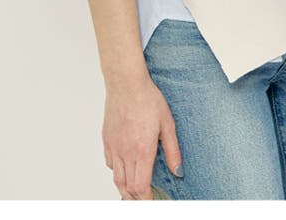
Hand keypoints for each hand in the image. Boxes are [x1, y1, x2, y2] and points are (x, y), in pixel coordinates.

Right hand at [103, 76, 182, 199]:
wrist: (127, 84)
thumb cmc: (148, 99)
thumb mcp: (168, 124)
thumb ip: (172, 150)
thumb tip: (178, 170)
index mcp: (142, 150)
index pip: (141, 186)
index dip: (146, 199)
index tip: (153, 201)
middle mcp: (126, 152)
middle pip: (127, 187)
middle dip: (136, 199)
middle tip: (145, 201)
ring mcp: (114, 147)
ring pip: (116, 178)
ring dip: (125, 190)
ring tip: (133, 194)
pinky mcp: (107, 140)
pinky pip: (109, 163)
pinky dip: (116, 172)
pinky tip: (124, 170)